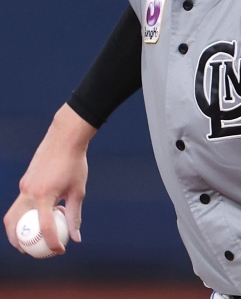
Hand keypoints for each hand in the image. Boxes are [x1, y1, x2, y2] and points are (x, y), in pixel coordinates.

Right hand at [3, 103, 96, 253]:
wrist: (65, 138)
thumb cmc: (75, 163)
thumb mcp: (78, 190)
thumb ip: (75, 214)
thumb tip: (76, 238)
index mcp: (44, 195)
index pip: (44, 227)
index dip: (51, 242)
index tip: (59, 250)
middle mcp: (29, 192)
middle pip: (15, 225)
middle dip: (20, 242)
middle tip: (33, 251)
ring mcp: (24, 186)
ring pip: (13, 215)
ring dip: (21, 228)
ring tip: (36, 236)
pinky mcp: (25, 181)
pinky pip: (21, 203)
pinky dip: (27, 213)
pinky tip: (43, 213)